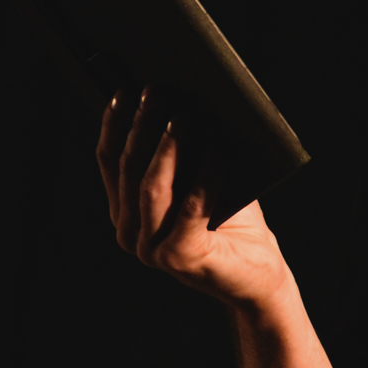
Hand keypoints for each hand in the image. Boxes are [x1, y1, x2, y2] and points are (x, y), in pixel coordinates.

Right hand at [97, 87, 288, 307]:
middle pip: (130, 169)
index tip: (124, 90)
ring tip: (183, 115)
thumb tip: (179, 102)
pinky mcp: (180, 258)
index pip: (110, 161)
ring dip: (168, 147)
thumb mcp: (202, 183)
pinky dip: (205, 178)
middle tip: (155, 91)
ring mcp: (151, 249)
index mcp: (126, 212)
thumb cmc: (232, 225)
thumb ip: (184, 155)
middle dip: (142, 126)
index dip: (116, 124)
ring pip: (152, 187)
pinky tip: (217, 153)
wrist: (258, 278)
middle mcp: (130, 232)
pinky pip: (191, 209)